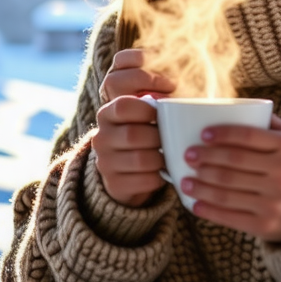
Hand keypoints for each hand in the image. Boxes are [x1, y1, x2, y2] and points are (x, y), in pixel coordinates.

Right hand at [92, 49, 174, 206]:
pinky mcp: (114, 184)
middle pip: (133, 134)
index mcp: (108, 114)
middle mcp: (101, 137)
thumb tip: (179, 97)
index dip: (148, 107)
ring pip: (141, 159)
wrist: (128, 171)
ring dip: (161, 158)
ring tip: (169, 155)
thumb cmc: (145, 135)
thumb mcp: (144, 116)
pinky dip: (159, 177)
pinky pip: (143, 180)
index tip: (165, 110)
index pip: (123, 105)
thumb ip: (153, 101)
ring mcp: (105, 162)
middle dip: (159, 137)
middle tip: (171, 138)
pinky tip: (163, 172)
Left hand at [180, 116, 280, 242]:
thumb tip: (234, 107)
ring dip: (200, 185)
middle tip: (188, 155)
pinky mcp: (266, 225)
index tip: (203, 135)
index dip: (222, 134)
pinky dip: (209, 210)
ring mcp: (274, 202)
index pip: (247, 136)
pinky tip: (195, 204)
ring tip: (185, 180)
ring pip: (226, 191)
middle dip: (204, 159)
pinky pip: (230, 217)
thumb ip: (271, 123)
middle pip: (232, 163)